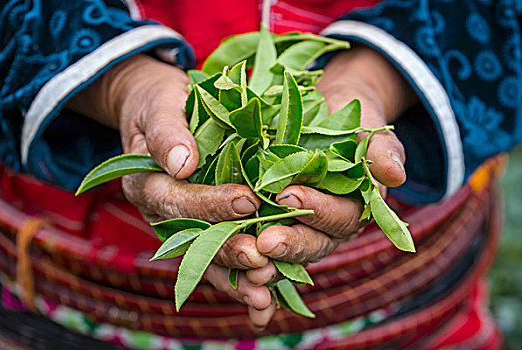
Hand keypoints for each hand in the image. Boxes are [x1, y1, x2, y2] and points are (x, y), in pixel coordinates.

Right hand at [67, 54, 273, 327]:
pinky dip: (240, 281)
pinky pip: (220, 258)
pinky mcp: (203, 229)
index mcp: (146, 184)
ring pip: (208, 258)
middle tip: (261, 260)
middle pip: (195, 237)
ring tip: (265, 295)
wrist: (161, 113)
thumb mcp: (159, 106)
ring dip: (236, 279)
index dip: (211, 203)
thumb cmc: (161, 103)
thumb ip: (168, 133)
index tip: (247, 202)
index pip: (178, 200)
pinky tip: (265, 301)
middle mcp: (162, 213)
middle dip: (229, 250)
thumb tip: (182, 164)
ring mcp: (183, 225)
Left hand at [254, 44, 415, 272]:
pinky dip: (245, 246)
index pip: (340, 218)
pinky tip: (222, 246)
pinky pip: (262, 238)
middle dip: (289, 242)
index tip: (289, 196)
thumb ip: (382, 152)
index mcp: (356, 208)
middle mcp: (329, 225)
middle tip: (263, 242)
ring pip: (286, 248)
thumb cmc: (353, 120)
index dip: (317, 210)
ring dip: (264, 253)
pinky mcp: (274, 220)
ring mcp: (301, 226)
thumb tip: (394, 176)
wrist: (328, 113)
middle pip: (313, 243)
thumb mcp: (370, 129)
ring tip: (242, 249)